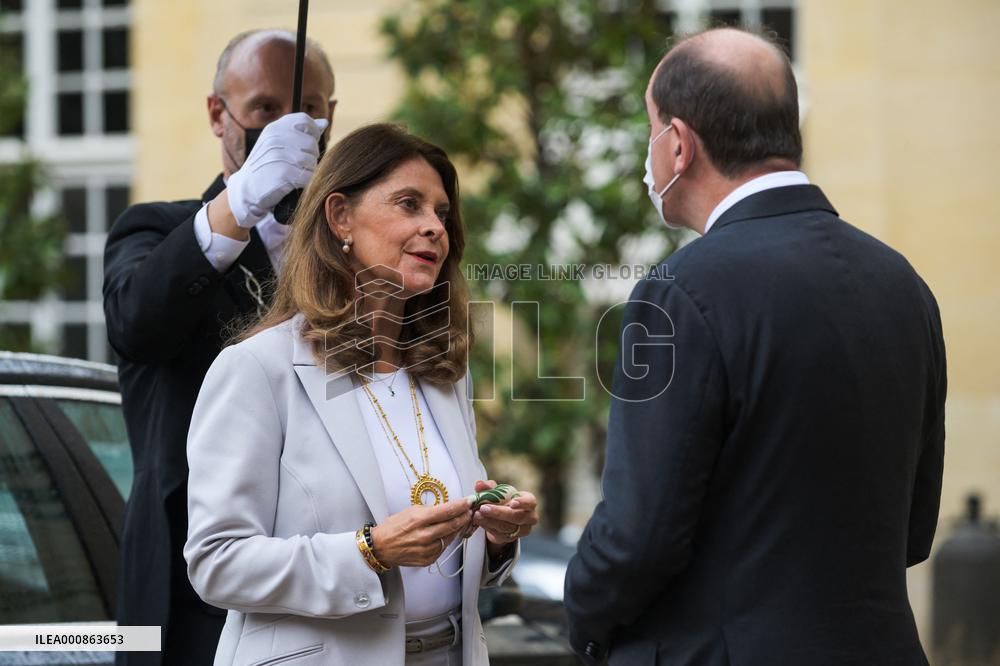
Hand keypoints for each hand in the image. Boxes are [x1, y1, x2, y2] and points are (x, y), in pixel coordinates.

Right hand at [225, 112, 328, 227]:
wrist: (247, 190)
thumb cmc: (267, 166)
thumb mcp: (278, 144)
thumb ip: (301, 132)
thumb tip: (324, 122)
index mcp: (275, 128)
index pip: (304, 121)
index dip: (312, 133)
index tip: (307, 145)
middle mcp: (276, 138)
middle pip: (312, 144)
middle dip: (310, 157)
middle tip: (295, 166)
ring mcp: (279, 155)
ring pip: (312, 162)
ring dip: (307, 172)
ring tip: (292, 175)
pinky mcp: (284, 174)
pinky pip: (308, 177)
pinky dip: (304, 183)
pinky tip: (292, 184)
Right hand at [370, 498, 470, 567]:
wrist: (381, 547)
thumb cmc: (395, 526)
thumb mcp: (411, 511)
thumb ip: (431, 510)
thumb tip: (449, 508)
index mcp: (419, 520)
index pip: (447, 511)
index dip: (461, 505)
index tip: (469, 501)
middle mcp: (424, 535)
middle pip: (453, 525)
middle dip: (465, 516)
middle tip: (471, 510)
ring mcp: (427, 549)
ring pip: (451, 537)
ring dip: (458, 528)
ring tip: (462, 520)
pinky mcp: (428, 559)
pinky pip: (443, 547)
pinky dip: (447, 539)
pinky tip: (448, 533)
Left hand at [470, 480, 538, 550]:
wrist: (504, 517)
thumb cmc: (504, 500)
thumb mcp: (498, 491)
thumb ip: (488, 486)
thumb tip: (479, 484)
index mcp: (530, 502)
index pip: (530, 502)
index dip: (522, 503)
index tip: (512, 503)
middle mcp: (530, 517)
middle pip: (517, 517)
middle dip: (499, 513)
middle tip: (484, 508)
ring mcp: (522, 530)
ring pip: (507, 527)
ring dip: (490, 521)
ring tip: (477, 515)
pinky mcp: (511, 538)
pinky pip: (500, 534)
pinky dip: (488, 527)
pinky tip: (479, 521)